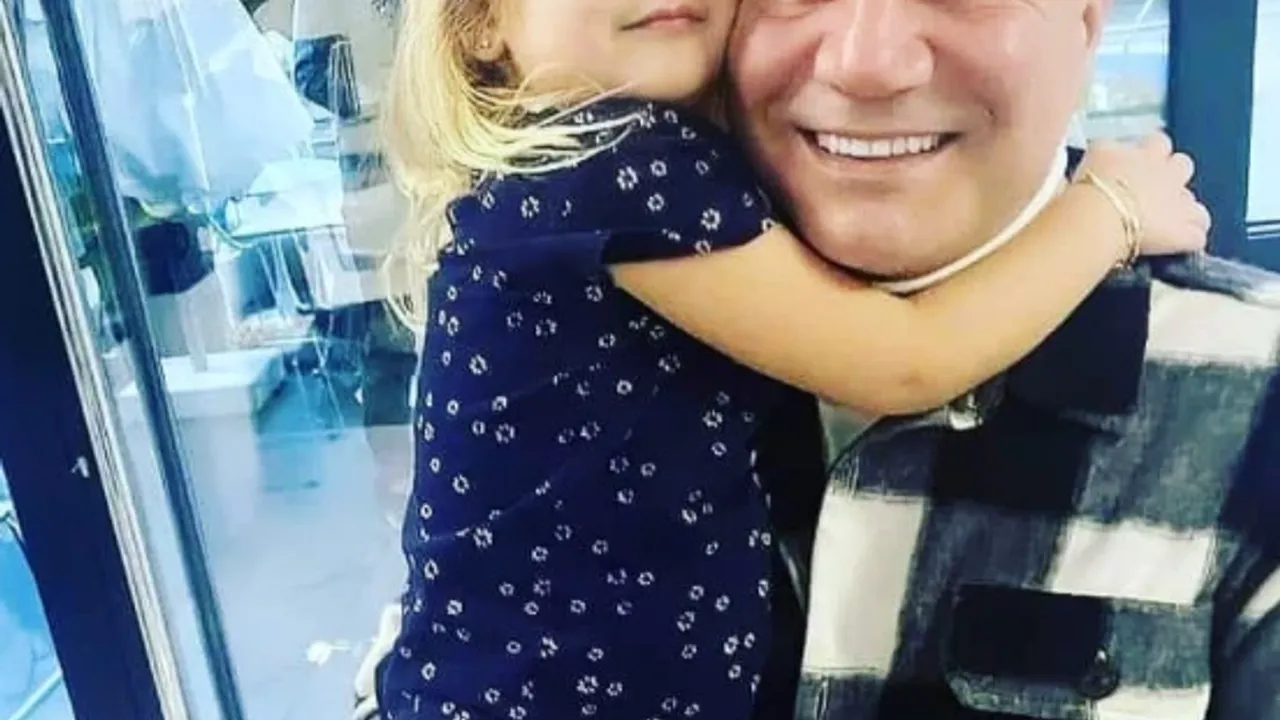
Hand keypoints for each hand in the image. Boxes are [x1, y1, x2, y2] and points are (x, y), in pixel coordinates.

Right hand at [1074, 131, 1209, 258]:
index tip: (1137, 163)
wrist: (1100, 217)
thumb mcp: (1094, 155)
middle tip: (1152, 192)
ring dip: (1184, 212)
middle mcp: (1168, 174)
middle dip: (1173, 176)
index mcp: (1146, 153)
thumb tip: (1102, 152)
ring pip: (1195, 204)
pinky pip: (1196, 236)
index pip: (1156, 142)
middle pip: (1183, 165)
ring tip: (1163, 224)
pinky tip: (1174, 245)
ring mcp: (1180, 204)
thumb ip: (1105, 151)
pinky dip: (1188, 240)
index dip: (1150, 152)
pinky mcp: (1183, 233)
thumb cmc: (1090, 188)